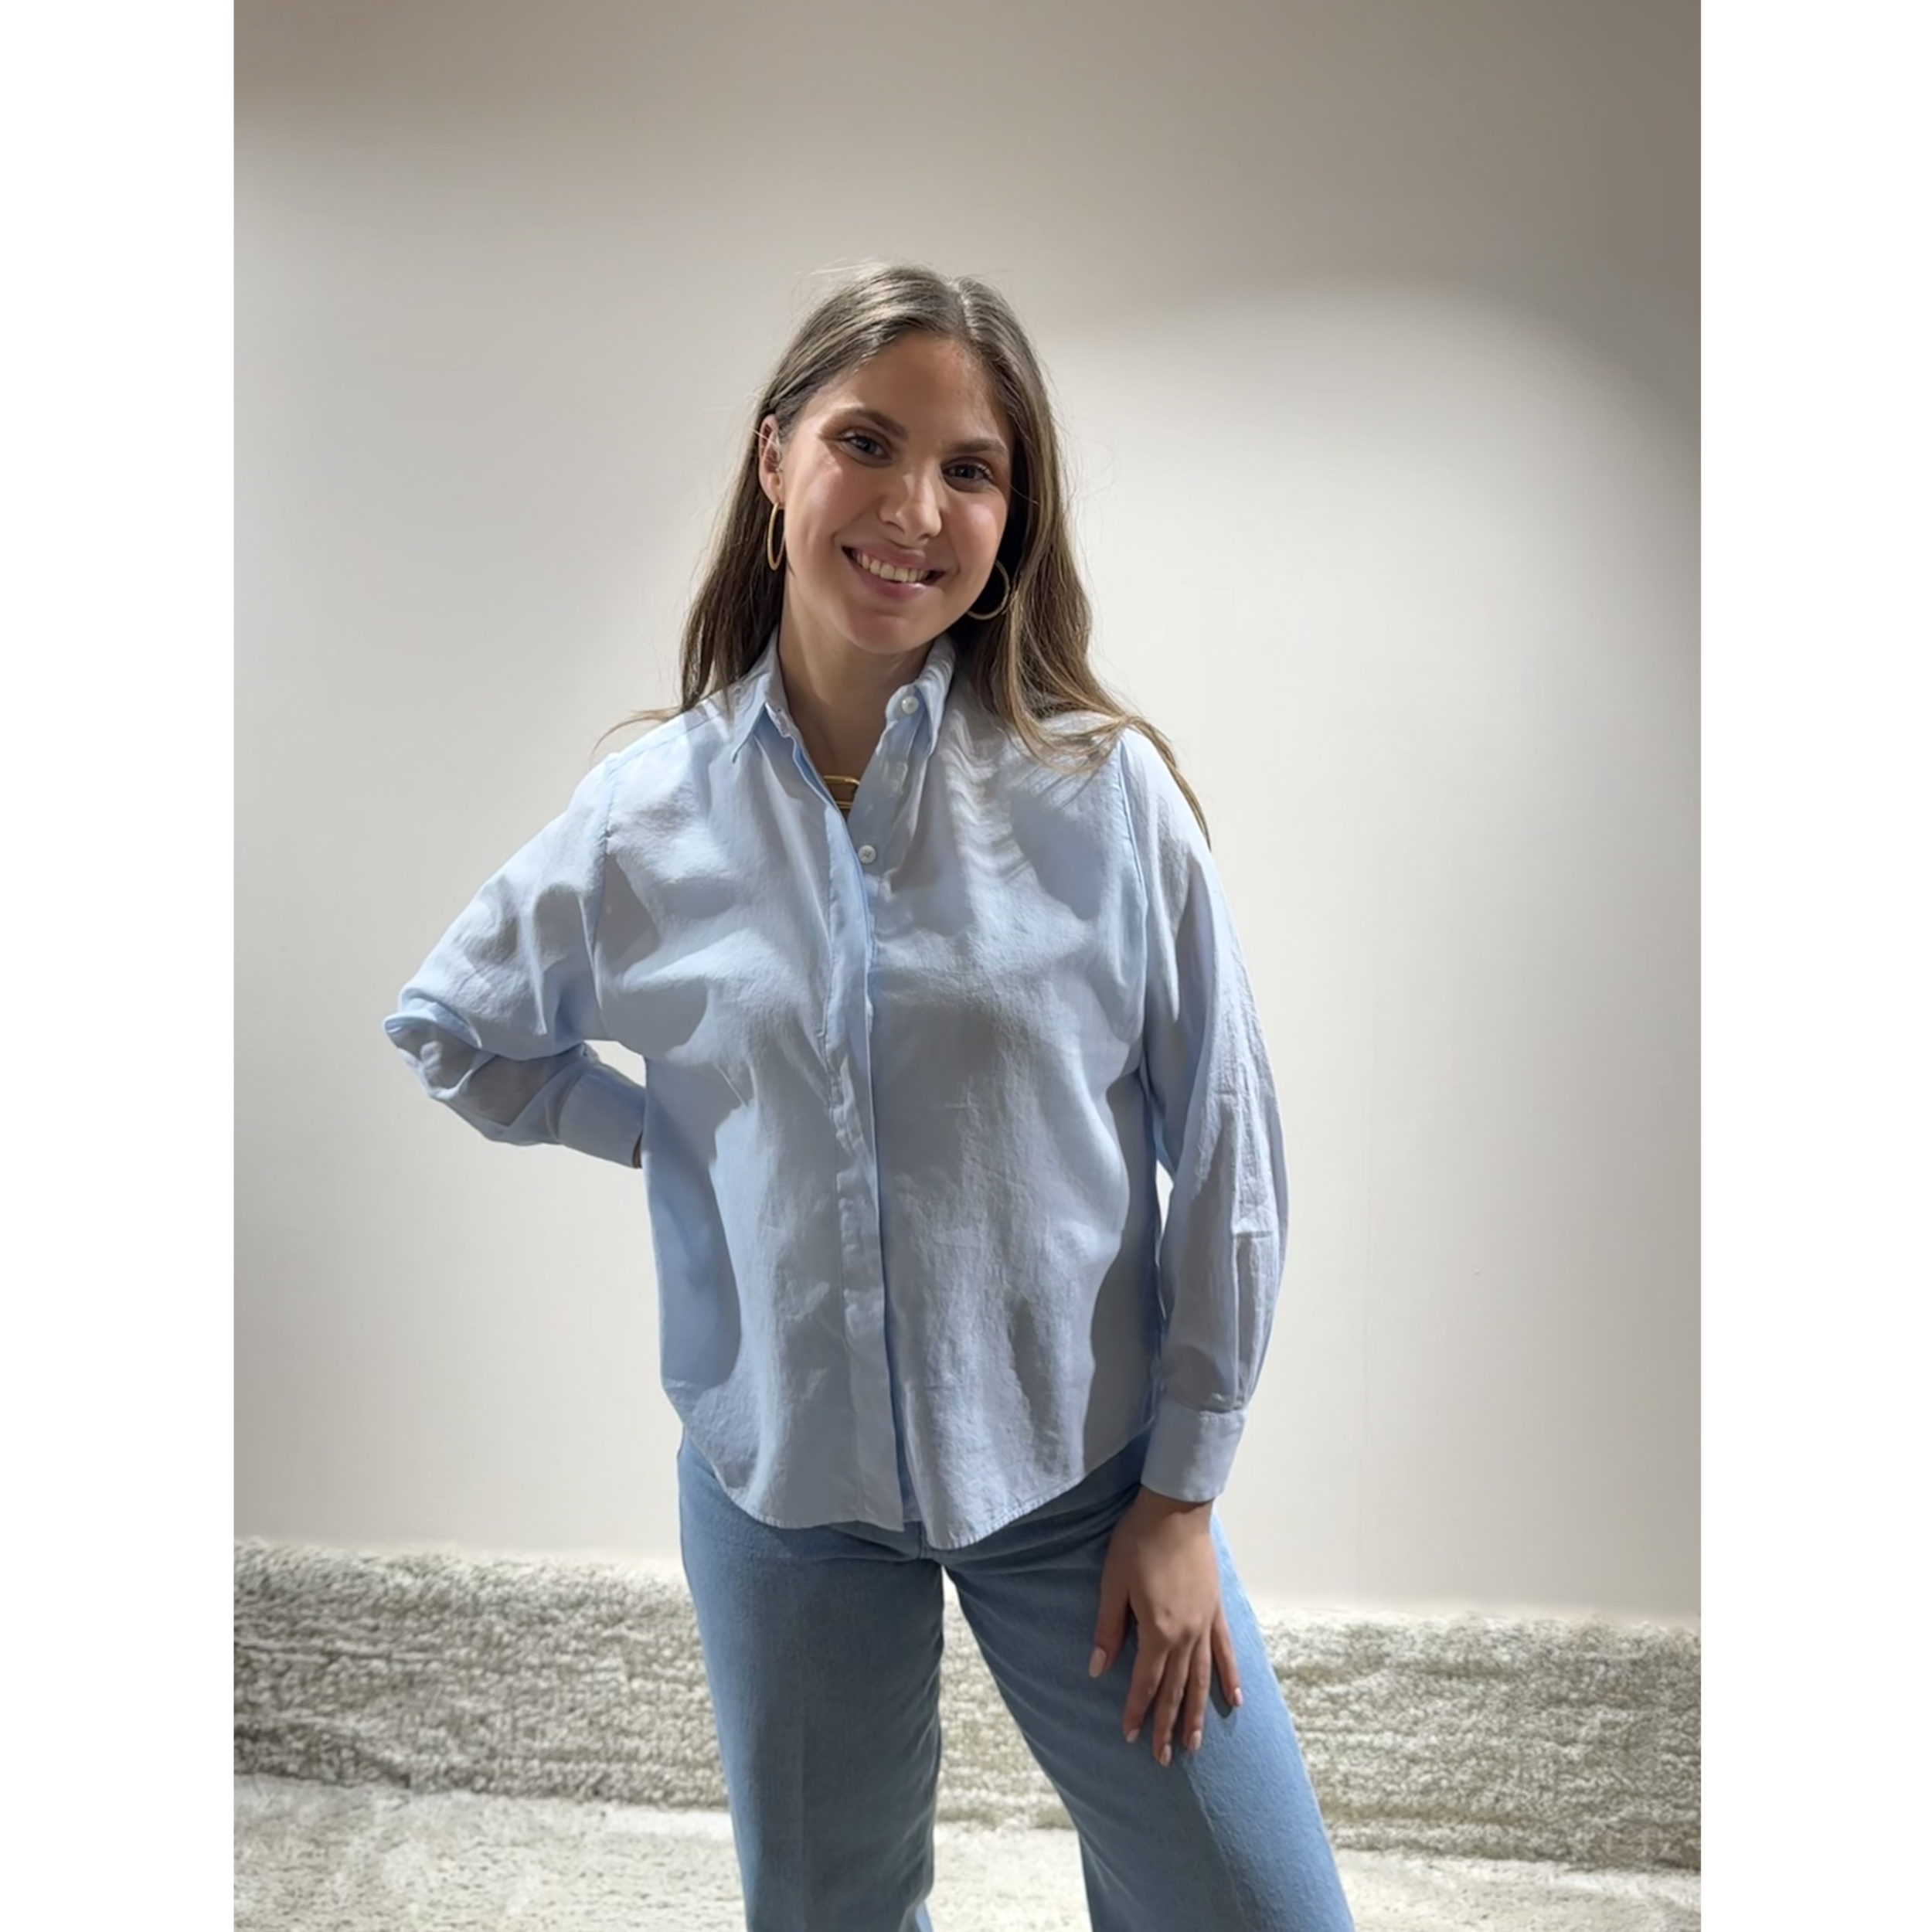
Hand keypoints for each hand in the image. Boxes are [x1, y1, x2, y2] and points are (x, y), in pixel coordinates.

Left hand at [1088, 1485, 1242, 1766]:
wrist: (1176, 1508)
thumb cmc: (1137, 1541)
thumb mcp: (1113, 1583)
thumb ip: (1108, 1629)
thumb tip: (1097, 1669)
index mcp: (1158, 1631)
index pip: (1145, 1682)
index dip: (1135, 1711)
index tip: (1128, 1738)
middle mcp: (1186, 1635)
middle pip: (1176, 1690)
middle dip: (1167, 1726)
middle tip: (1163, 1759)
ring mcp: (1205, 1624)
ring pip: (1202, 1679)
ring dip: (1198, 1714)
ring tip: (1195, 1745)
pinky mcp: (1216, 1609)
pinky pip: (1224, 1651)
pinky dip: (1230, 1677)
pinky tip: (1235, 1701)